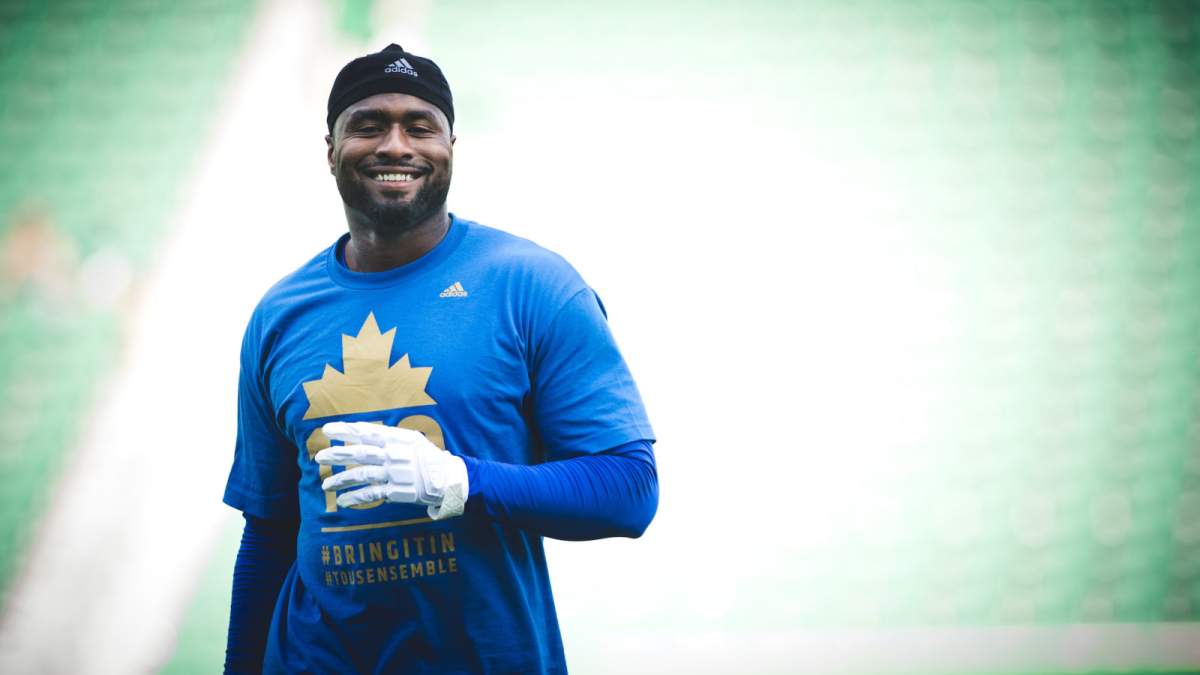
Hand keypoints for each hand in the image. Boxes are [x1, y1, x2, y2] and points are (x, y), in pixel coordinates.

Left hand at [315, 421, 467, 519]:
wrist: (448, 478)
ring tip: (325, 484)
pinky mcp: (396, 491)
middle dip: (337, 454)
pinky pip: (371, 494)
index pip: (366, 432)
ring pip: (361, 474)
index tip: (327, 430)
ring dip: (341, 479)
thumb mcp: (411, 440)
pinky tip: (342, 500)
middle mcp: (393, 454)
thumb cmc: (427, 457)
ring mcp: (394, 473)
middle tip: (319, 457)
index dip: (345, 431)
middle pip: (359, 453)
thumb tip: (365, 433)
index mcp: (396, 439)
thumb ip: (389, 437)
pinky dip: (355, 497)